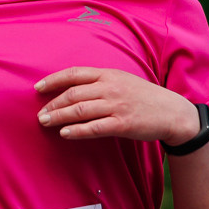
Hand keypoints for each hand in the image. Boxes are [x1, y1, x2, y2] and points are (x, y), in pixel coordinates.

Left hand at [35, 67, 200, 144]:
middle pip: (73, 94)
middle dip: (52, 104)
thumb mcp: (122, 81)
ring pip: (80, 110)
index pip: (74, 74)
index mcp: (109, 74)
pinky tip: (65, 133)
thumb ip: (100, 83)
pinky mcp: (122, 124)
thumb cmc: (144, 97)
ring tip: (45, 122)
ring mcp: (116, 105)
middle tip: (39, 114)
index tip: (37, 88)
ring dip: (59, 117)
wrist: (172, 112)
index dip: (53, 80)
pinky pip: (94, 128)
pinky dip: (77, 131)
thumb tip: (72, 90)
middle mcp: (110, 87)